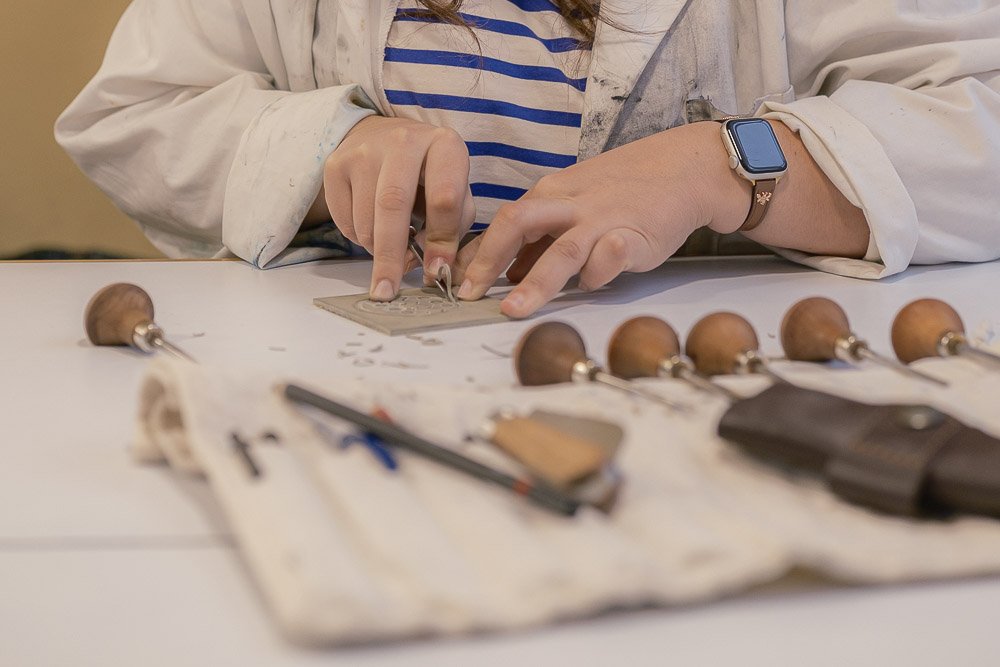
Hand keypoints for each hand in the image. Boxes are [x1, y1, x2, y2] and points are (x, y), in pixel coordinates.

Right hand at [317, 116, 476, 299]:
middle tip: (388, 290)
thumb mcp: (456, 194)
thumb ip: (451, 230)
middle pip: (392, 205)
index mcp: (444, 145)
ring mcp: (364, 150)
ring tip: (391, 246)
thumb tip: (430, 266)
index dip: (441, 240)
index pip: (444, 197)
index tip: (437, 270)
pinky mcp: (335, 164)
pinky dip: (358, 237)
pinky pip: (344, 220)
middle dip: (391, 256)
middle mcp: (403, 141)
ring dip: (377, 249)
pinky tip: (372, 226)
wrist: (383, 138)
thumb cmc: (429, 175)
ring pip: (365, 219)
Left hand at [453, 121, 746, 316]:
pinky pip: (611, 255)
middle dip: (489, 260)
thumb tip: (507, 271)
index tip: (456, 283)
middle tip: (469, 293)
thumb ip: (542, 237)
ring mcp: (603, 219)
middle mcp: (571, 204)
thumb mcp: (574, 203)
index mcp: (552, 194)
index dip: (476, 253)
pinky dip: (598, 271)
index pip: (503, 220)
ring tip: (513, 309)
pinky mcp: (635, 234)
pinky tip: (590, 283)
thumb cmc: (625, 190)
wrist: (684, 169)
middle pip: (518, 224)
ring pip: (562, 248)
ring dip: (536, 280)